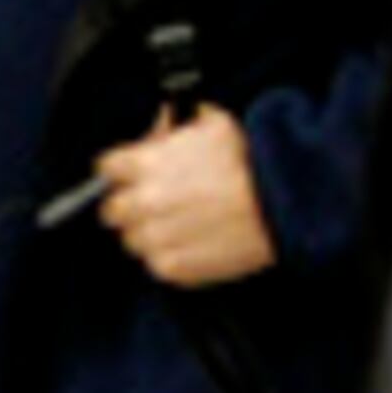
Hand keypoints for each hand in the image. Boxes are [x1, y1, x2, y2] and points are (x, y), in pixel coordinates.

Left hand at [97, 104, 275, 286]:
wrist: (287, 202)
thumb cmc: (253, 162)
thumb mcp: (213, 125)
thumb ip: (176, 126)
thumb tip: (161, 124)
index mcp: (142, 164)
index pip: (104, 169)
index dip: (122, 172)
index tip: (134, 176)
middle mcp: (141, 203)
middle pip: (111, 210)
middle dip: (130, 205)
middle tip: (157, 204)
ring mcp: (155, 238)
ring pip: (132, 241)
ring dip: (150, 234)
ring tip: (182, 226)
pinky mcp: (173, 268)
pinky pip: (157, 265)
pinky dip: (172, 257)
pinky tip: (196, 243)